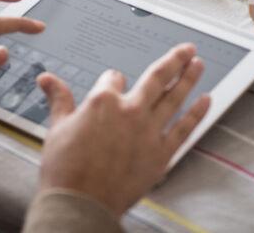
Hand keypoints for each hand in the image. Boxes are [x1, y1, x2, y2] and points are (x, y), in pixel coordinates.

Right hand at [36, 43, 210, 215]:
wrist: (80, 204)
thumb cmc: (65, 170)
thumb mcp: (57, 128)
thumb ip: (59, 99)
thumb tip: (46, 78)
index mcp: (103, 101)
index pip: (113, 79)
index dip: (112, 81)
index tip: (113, 84)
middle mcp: (130, 111)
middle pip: (157, 77)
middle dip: (174, 60)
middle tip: (187, 49)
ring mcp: (149, 132)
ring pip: (174, 97)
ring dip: (189, 78)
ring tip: (199, 64)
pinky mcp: (161, 154)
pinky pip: (184, 128)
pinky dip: (196, 113)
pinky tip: (206, 100)